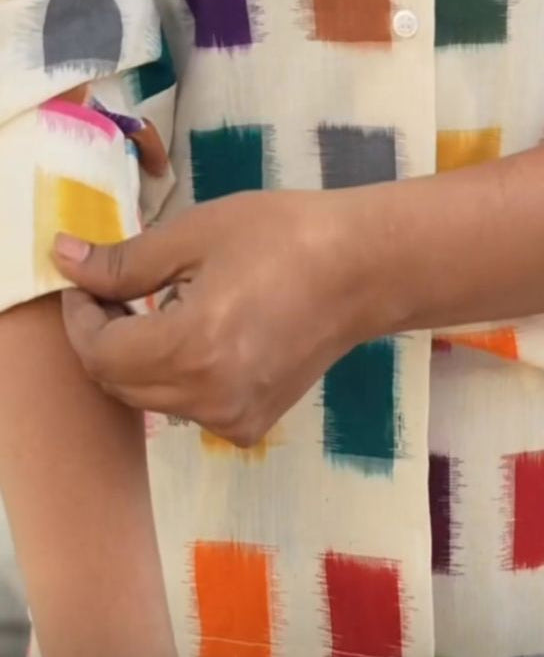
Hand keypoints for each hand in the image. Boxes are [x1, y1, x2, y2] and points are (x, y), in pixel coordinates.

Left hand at [53, 191, 375, 447]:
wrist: (364, 268)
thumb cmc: (283, 236)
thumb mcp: (196, 233)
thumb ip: (125, 260)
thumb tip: (65, 260)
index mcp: (192, 347)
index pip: (100, 352)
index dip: (80, 317)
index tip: (84, 281)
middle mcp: (208, 398)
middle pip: (118, 384)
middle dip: (103, 337)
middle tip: (115, 288)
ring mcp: (232, 419)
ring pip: (148, 399)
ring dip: (136, 356)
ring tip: (159, 305)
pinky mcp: (251, 424)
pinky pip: (186, 407)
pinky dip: (174, 375)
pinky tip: (198, 333)